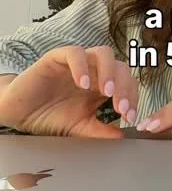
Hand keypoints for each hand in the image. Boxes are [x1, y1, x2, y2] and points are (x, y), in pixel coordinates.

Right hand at [0, 46, 138, 138]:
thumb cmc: (49, 117)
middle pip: (121, 67)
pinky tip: (82, 84)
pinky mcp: (57, 58)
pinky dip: (81, 66)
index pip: (127, 84)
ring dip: (109, 72)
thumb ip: (100, 131)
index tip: (130, 117)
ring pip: (103, 54)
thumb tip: (122, 138)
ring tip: (107, 93)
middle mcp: (93, 70)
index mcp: (102, 85)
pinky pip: (74, 53)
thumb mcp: (80, 128)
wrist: (19, 113)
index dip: (132, 98)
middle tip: (122, 108)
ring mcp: (77, 63)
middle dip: (125, 88)